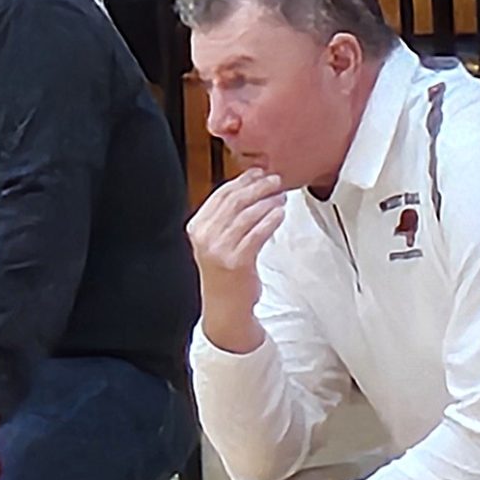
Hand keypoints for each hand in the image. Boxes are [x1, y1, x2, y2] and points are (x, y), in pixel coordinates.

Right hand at [188, 167, 287, 347]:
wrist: (226, 306)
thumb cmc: (226, 270)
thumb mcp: (218, 240)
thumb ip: (227, 216)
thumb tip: (251, 186)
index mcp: (197, 227)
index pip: (221, 194)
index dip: (242, 180)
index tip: (260, 173)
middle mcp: (205, 237)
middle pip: (235, 201)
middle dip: (258, 187)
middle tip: (276, 181)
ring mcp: (219, 250)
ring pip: (247, 215)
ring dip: (268, 202)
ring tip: (281, 196)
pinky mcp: (237, 261)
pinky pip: (257, 233)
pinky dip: (271, 220)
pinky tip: (280, 213)